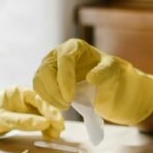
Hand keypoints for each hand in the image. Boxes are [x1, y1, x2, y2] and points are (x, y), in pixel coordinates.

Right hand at [33, 39, 152, 125]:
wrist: (105, 81)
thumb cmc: (110, 72)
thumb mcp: (114, 70)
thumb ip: (104, 71)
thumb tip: (91, 78)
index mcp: (74, 46)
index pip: (64, 58)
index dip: (65, 79)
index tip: (70, 97)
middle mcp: (58, 53)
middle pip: (46, 69)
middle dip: (54, 90)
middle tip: (67, 104)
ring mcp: (49, 65)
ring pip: (39, 80)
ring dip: (49, 96)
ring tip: (65, 106)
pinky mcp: (45, 78)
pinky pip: (39, 88)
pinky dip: (46, 99)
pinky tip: (59, 105)